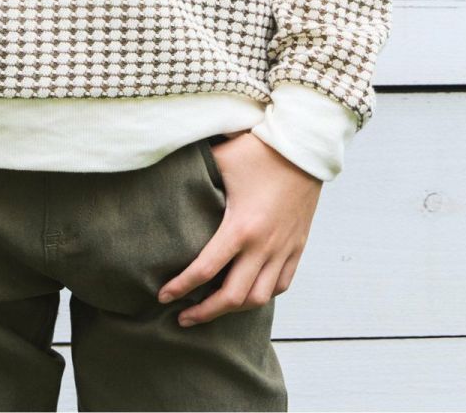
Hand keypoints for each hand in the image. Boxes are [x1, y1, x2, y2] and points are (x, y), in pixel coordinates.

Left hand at [156, 131, 322, 325]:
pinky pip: (281, 284)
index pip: (205, 269)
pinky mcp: (297, 246)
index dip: (181, 287)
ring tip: (213, 309)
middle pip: (232, 296)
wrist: (303, 148)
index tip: (163, 296)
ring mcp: (283, 249)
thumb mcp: (222, 159)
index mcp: (240, 226)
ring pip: (259, 298)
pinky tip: (247, 294)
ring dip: (233, 309)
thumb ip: (194, 169)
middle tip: (183, 318)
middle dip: (204, 312)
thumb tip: (167, 174)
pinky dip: (262, 295)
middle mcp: (263, 245)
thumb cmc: (260, 151)